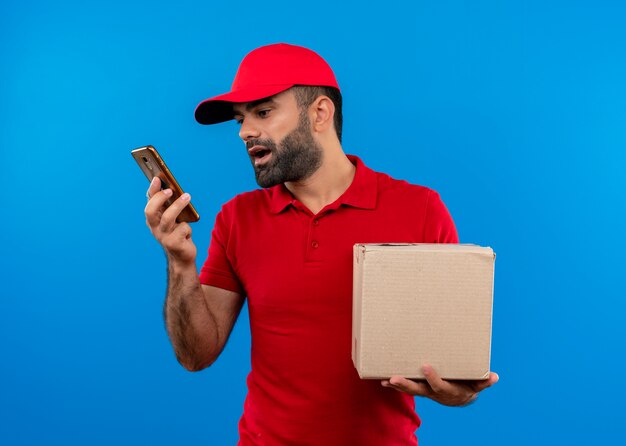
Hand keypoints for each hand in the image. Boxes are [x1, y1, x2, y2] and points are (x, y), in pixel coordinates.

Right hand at [144, 177, 196, 263]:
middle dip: (159, 198)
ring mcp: (162, 236)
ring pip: (168, 218)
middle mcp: (154, 227)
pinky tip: (188, 233)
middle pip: (151, 211)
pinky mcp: (173, 244)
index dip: (152, 190)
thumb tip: (174, 188)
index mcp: (153, 219)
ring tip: (187, 196)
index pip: (149, 202)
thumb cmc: (178, 233)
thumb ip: (171, 206)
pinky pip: (182, 229)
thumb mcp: (174, 219)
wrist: (182, 255)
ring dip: (178, 205)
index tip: (158, 178)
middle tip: (171, 190)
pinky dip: (187, 228)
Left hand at [381, 364, 498, 406]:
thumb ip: (484, 381)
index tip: (425, 366)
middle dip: (405, 384)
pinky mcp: (419, 387)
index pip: (439, 385)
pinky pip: (405, 388)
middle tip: (393, 378)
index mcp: (447, 390)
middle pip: (418, 389)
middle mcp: (433, 392)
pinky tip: (382, 380)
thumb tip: (494, 377)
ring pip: (409, 389)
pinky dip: (394, 385)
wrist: (458, 397)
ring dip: (396, 385)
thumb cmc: (468, 385)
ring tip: (384, 380)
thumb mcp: (477, 384)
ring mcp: (424, 391)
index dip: (432, 377)